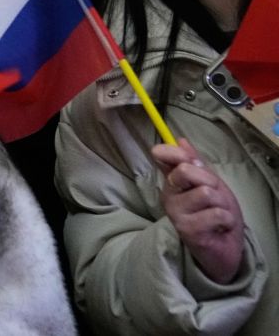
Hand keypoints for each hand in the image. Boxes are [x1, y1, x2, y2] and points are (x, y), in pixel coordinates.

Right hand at [152, 138, 245, 284]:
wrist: (223, 249)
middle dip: (210, 181)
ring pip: (206, 193)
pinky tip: (220, 227)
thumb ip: (196, 163)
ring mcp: (176, 213)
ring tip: (219, 215)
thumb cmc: (216, 215)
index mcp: (172, 182)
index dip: (175, 153)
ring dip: (222, 204)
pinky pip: (216, 213)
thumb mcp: (210, 184)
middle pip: (187, 170)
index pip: (163, 156)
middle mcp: (169, 195)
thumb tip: (180, 140)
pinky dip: (226, 220)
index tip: (189, 159)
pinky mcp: (187, 230)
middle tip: (214, 197)